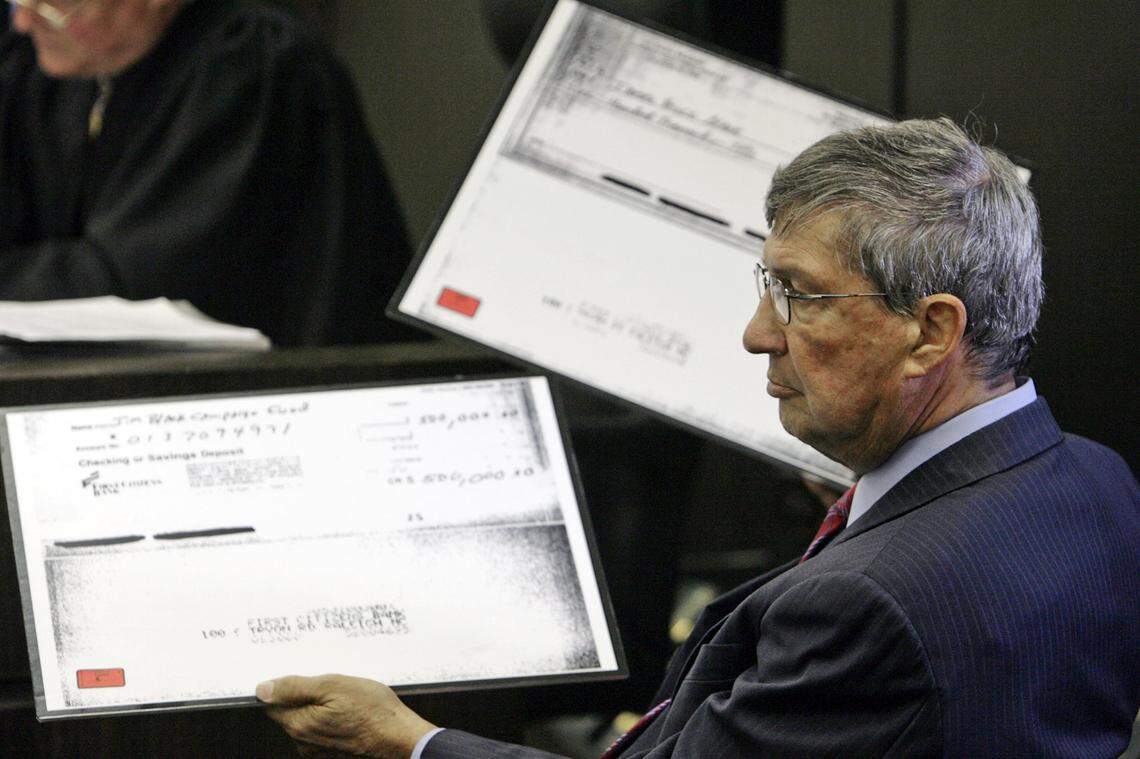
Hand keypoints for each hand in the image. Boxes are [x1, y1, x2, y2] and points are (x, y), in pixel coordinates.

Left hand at [257, 674, 436, 757]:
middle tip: (328, 680)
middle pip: (289, 711)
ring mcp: (318, 749)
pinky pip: (322, 728)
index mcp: (298, 724)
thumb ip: (294, 688)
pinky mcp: (332, 751)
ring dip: (318, 704)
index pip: (271, 703)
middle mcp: (303, 741)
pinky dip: (329, 715)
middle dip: (303, 693)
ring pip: (307, 718)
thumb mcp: (333, 686)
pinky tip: (348, 707)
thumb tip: (262, 689)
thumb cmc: (372, 710)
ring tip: (343, 693)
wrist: (400, 737)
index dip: (282, 685)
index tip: (300, 672)